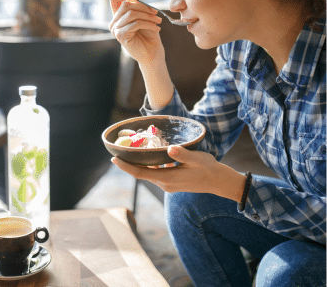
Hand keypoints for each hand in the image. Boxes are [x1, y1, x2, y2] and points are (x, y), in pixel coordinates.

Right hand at [109, 0, 164, 64]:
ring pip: (131, 14)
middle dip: (144, 7)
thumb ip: (136, 2)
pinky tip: (156, 28)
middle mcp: (114, 22)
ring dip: (148, 16)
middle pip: (126, 5)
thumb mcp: (144, 15)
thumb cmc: (149, 35)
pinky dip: (148, 24)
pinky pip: (135, 23)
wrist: (152, 54)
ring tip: (158, 21)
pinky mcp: (120, 36)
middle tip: (156, 13)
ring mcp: (116, 29)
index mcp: (118, 15)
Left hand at [112, 145, 244, 201]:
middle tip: (120, 149)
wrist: (218, 181)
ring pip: (149, 173)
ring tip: (132, 149)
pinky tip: (151, 153)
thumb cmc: (208, 168)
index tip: (114, 159)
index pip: (141, 173)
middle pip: (142, 173)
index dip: (126, 167)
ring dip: (141, 163)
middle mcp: (165, 183)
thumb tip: (169, 149)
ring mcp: (168, 184)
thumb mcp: (196, 158)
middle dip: (129, 163)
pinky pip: (157, 172)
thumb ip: (182, 154)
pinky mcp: (172, 182)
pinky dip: (151, 164)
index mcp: (167, 179)